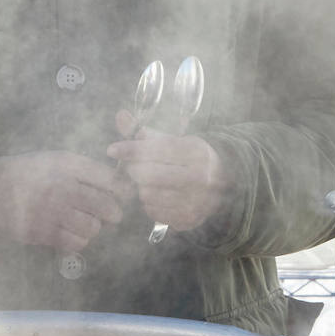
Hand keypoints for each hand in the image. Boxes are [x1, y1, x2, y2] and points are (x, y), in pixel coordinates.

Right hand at [0, 150, 130, 251]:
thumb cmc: (31, 171)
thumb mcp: (57, 159)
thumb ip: (86, 170)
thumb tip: (121, 186)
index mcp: (68, 165)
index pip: (112, 181)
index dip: (124, 191)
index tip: (122, 195)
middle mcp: (62, 187)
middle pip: (108, 208)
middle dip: (112, 213)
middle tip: (108, 214)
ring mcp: (51, 211)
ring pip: (93, 229)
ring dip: (92, 228)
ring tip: (83, 222)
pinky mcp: (41, 231)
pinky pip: (75, 243)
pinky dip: (77, 241)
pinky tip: (69, 231)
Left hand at [106, 109, 229, 232]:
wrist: (222, 184)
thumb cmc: (189, 158)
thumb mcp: (172, 140)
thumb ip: (144, 132)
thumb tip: (120, 115)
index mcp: (196, 152)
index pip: (156, 149)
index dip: (131, 149)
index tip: (112, 150)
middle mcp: (200, 177)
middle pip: (149, 175)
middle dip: (134, 169)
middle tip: (133, 167)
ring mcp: (197, 201)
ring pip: (149, 195)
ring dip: (141, 187)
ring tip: (147, 182)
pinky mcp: (190, 219)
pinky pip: (154, 212)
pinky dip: (149, 203)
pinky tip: (157, 196)